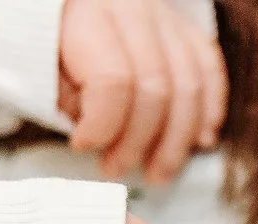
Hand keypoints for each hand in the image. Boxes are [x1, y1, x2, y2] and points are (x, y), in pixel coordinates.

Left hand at [59, 0, 227, 185]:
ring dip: (176, 143)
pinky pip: (212, 72)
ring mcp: (167, 20)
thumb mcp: (44, 63)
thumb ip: (69, 96)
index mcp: (91, 15)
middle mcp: (136, 11)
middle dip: (137, 142)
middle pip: (156, 91)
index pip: (113, 81)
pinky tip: (200, 141)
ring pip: (190, 89)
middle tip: (116, 169)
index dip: (102, 125)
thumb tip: (100, 137)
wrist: (74, 5)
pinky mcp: (188, 29)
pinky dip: (210, 112)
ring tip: (158, 172)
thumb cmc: (55, 39)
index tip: (82, 145)